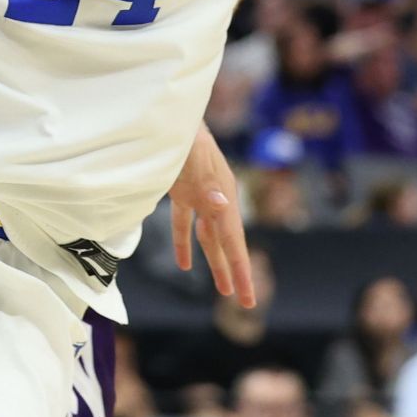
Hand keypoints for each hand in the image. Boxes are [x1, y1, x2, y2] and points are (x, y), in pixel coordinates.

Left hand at [169, 125, 256, 307]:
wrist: (168, 114)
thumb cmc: (183, 135)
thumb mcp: (194, 160)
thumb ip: (206, 184)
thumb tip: (221, 205)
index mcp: (223, 195)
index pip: (234, 240)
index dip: (241, 270)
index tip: (248, 299)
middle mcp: (216, 198)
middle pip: (227, 243)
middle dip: (235, 272)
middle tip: (245, 302)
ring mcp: (200, 194)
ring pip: (209, 237)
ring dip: (215, 261)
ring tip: (222, 291)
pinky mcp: (183, 191)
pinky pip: (187, 224)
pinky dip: (186, 242)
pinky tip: (184, 264)